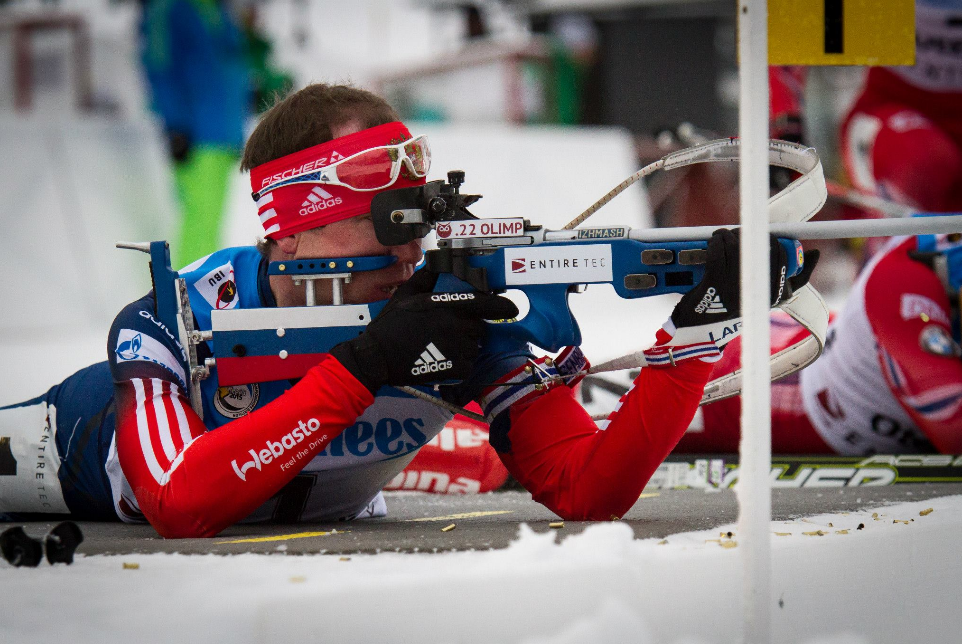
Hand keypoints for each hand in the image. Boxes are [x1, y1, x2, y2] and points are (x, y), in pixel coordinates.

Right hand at [330, 269, 518, 392]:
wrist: (378, 356)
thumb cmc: (390, 325)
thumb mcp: (406, 293)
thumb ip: (427, 277)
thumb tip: (438, 264)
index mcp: (447, 306)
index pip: (487, 304)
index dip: (503, 306)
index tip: (513, 307)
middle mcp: (457, 326)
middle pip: (479, 327)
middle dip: (468, 328)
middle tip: (446, 330)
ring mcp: (458, 349)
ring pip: (474, 346)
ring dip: (463, 346)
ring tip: (440, 346)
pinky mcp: (456, 368)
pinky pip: (468, 364)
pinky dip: (459, 363)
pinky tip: (441, 360)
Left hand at [670, 228, 818, 328]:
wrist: (694, 326)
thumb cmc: (732, 304)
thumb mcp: (763, 295)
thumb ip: (789, 279)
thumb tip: (815, 255)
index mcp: (772, 299)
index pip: (794, 271)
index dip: (788, 251)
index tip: (783, 243)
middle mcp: (756, 295)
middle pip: (768, 251)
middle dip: (756, 236)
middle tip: (745, 234)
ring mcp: (735, 289)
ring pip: (740, 246)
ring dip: (731, 235)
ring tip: (725, 236)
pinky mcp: (713, 283)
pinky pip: (719, 251)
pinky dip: (717, 240)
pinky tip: (715, 240)